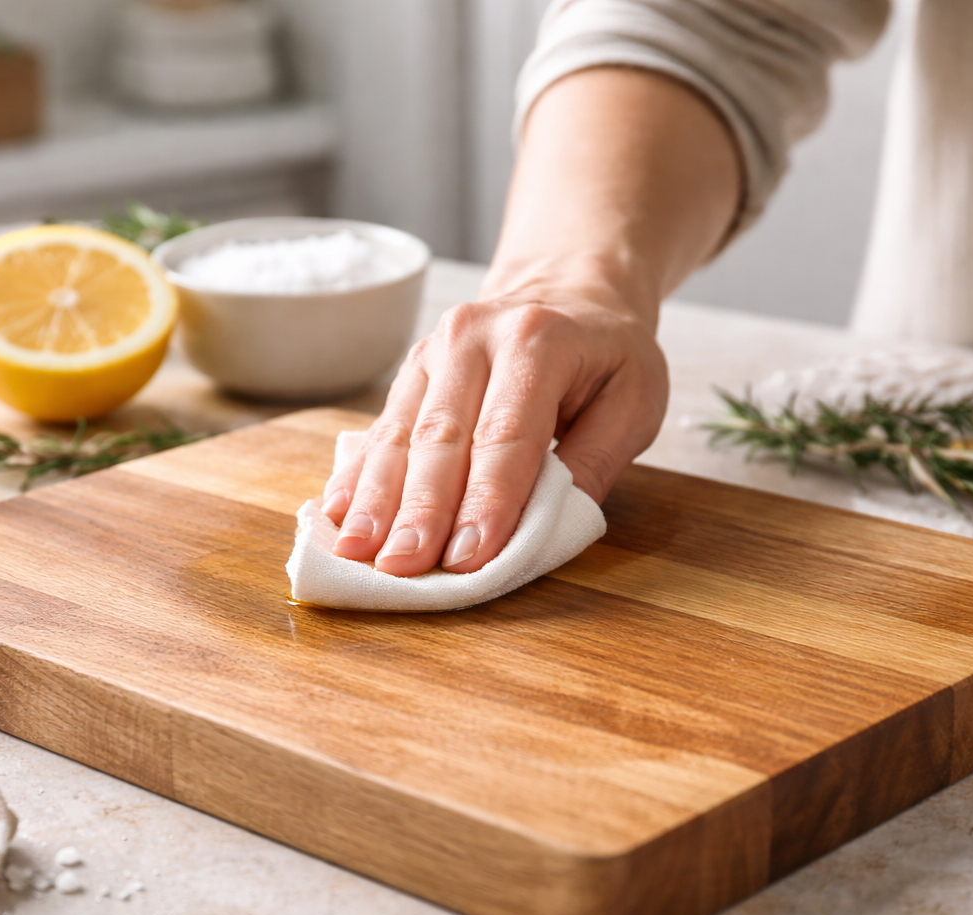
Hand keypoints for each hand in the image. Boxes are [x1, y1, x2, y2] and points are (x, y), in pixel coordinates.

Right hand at [320, 287, 668, 576]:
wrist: (568, 290)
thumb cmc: (607, 356)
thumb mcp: (635, 400)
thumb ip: (595, 462)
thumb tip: (544, 528)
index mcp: (539, 340)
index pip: (508, 434)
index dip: (486, 500)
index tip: (467, 557)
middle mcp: (474, 337)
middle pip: (441, 436)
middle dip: (419, 509)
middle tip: (401, 566)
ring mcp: (432, 351)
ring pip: (400, 435)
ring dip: (376, 499)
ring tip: (358, 550)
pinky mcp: (409, 372)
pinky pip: (379, 430)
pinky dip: (358, 476)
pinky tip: (337, 514)